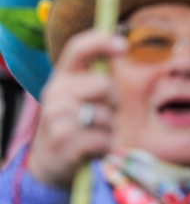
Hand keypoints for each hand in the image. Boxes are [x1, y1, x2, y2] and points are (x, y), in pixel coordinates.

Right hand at [28, 30, 126, 186]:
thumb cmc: (76, 122)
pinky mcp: (64, 142)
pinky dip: (105, 145)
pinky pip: (103, 139)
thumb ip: (98, 74)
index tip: (124, 45)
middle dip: (113, 101)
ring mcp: (57, 118)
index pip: (78, 49)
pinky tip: (91, 147)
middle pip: (103, 85)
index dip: (101, 42)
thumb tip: (121, 44)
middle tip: (102, 113)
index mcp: (62, 77)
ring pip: (105, 115)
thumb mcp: (81, 95)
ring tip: (93, 132)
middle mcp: (55, 93)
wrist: (50, 162)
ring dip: (108, 127)